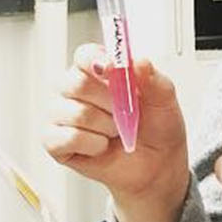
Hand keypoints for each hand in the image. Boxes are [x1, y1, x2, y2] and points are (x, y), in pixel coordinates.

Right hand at [43, 44, 189, 221]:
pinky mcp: (55, 142)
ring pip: (71, 111)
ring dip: (104, 125)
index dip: (95, 59)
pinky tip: (102, 146)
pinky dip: (90, 144)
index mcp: (100, 72)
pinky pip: (64, 137)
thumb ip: (153, 79)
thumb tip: (138, 61)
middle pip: (74, 82)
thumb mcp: (165, 101)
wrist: (157, 166)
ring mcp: (62, 116)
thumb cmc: (158, 130)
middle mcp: (76, 91)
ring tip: (117, 132)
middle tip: (126, 112)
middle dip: (108, 100)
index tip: (111, 68)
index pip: (84, 55)